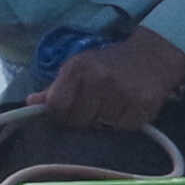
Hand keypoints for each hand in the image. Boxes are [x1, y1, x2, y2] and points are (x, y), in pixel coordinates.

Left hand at [41, 25, 184, 136]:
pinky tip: (127, 108)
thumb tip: (31, 102)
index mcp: (78, 68)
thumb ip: (55, 88)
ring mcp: (122, 93)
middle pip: (77, 121)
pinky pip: (123, 129)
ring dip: (104, 122)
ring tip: (112, 105)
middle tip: (94, 107)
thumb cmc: (110, 64)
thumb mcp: (80, 67)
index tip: (67, 113)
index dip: (60, 114)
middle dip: (83, 119)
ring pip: (100, 128)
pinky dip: (124, 124)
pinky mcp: (142, 106)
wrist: (153, 55)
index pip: (56, 106)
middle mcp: (99, 79)